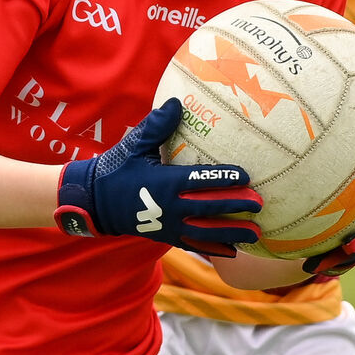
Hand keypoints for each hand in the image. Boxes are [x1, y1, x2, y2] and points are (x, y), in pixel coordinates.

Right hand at [54, 98, 262, 256]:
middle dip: (236, 207)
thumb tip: (177, 103)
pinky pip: (194, 245)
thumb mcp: (135, 145)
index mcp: (165, 182)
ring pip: (206, 232)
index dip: (224, 178)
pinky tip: (234, 251)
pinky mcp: (166, 237)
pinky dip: (214, 249)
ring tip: (255, 234)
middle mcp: (170, 207)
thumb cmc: (117, 169)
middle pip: (209, 208)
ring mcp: (169, 225)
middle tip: (259, 205)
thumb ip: (157, 125)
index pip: (201, 181)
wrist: (94, 201)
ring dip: (232, 233)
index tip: (247, 177)